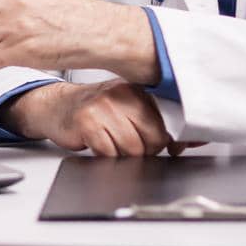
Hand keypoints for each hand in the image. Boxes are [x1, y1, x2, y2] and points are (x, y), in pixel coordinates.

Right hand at [0, 80, 171, 156]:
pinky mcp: (87, 122)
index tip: (168, 148)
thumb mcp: (127, 108)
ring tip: (111, 142)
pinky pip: (110, 153)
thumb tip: (190, 142)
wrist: (55, 105)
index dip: (168, 141)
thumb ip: (157, 122)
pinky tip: (97, 143)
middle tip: (128, 143)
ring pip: (132, 149)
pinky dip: (105, 155)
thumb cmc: (95, 110)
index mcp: (137, 89)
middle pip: (152, 139)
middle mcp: (122, 94)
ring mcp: (103, 107)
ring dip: (123, 155)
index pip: (167, 122)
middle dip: (145, 151)